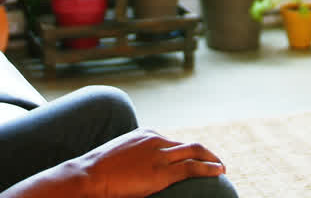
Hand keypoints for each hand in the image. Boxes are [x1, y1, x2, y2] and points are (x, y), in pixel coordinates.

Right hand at [74, 128, 225, 197]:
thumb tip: (138, 168)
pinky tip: (219, 172)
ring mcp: (160, 155)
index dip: (187, 152)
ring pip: (195, 153)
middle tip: (217, 161)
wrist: (89, 175)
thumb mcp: (120, 155)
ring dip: (212, 160)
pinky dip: (208, 169)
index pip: (174, 142)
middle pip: (189, 144)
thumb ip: (134, 156)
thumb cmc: (98, 170)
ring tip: (222, 168)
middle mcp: (156, 140)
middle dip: (206, 153)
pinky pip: (192, 168)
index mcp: (146, 134)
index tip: (195, 158)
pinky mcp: (162, 173)